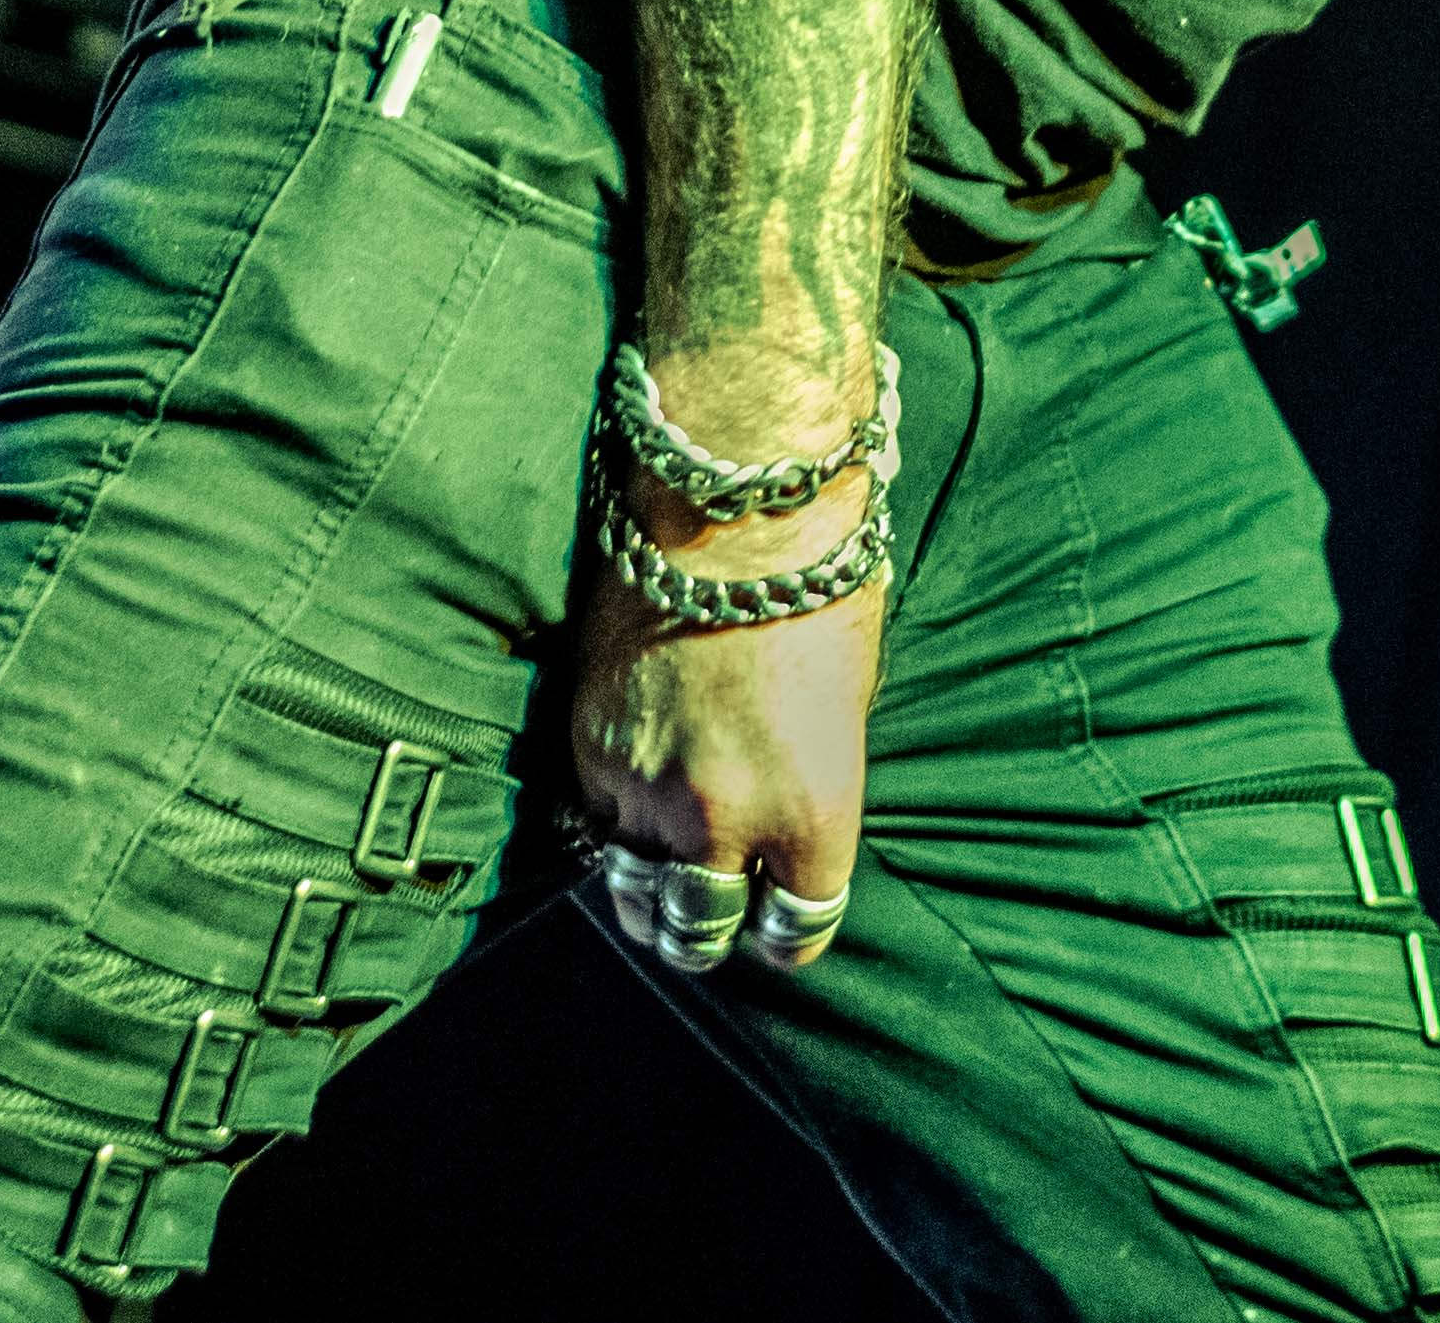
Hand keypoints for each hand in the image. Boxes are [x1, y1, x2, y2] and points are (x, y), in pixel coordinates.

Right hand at [566, 464, 885, 974]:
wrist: (728, 505)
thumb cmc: (816, 585)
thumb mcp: (848, 703)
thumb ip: (814, 786)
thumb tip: (788, 836)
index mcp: (812, 813)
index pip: (796, 931)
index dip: (790, 933)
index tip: (784, 920)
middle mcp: (726, 820)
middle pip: (702, 933)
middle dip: (713, 931)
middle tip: (716, 914)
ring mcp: (647, 791)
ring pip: (637, 893)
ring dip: (654, 895)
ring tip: (665, 884)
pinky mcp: (591, 754)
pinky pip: (599, 829)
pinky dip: (615, 828)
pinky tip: (634, 806)